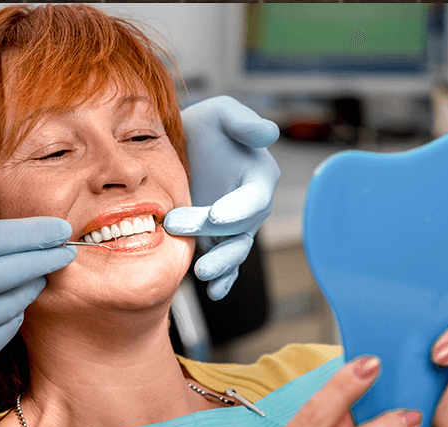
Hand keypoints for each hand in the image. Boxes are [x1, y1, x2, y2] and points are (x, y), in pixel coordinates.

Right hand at [0, 217, 75, 402]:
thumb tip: (14, 239)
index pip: (5, 235)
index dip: (40, 232)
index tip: (62, 229)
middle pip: (22, 266)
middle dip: (50, 257)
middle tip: (66, 252)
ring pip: (19, 300)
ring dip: (30, 287)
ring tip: (34, 279)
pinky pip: (6, 329)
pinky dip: (9, 316)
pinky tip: (4, 309)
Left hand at [163, 96, 279, 300]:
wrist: (180, 149)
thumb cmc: (204, 128)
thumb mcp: (220, 114)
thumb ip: (243, 123)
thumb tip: (269, 133)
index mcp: (258, 177)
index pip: (254, 198)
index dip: (238, 209)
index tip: (216, 215)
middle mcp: (250, 207)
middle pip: (241, 229)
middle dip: (216, 236)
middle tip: (178, 228)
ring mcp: (234, 228)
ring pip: (234, 252)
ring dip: (221, 265)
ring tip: (203, 274)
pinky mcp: (216, 241)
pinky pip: (225, 263)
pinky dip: (222, 280)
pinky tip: (213, 291)